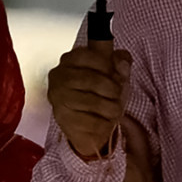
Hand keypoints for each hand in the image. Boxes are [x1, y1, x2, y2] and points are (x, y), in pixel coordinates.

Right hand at [47, 39, 130, 158]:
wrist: (86, 124)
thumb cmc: (99, 94)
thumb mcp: (113, 75)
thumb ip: (121, 64)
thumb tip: (123, 62)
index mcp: (70, 59)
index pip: (94, 57)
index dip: (110, 68)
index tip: (115, 76)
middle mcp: (59, 75)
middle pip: (96, 81)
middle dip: (114, 91)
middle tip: (117, 96)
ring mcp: (59, 97)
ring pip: (95, 103)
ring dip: (112, 109)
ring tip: (113, 110)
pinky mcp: (62, 118)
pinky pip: (93, 122)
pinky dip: (105, 124)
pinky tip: (104, 122)